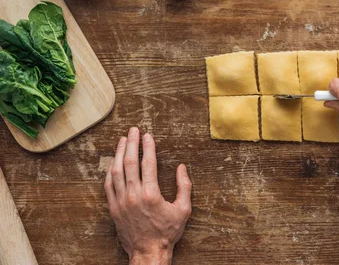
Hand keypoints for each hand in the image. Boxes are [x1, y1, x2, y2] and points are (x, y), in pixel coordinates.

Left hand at [104, 127, 191, 264]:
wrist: (148, 253)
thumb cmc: (167, 232)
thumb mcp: (183, 210)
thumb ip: (184, 186)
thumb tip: (181, 168)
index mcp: (151, 194)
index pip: (148, 163)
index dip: (148, 147)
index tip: (148, 135)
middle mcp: (133, 195)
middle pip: (129, 162)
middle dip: (131, 144)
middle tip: (133, 131)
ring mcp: (121, 202)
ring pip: (116, 171)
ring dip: (118, 154)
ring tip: (122, 141)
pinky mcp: (113, 208)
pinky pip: (108, 185)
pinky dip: (110, 171)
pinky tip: (113, 162)